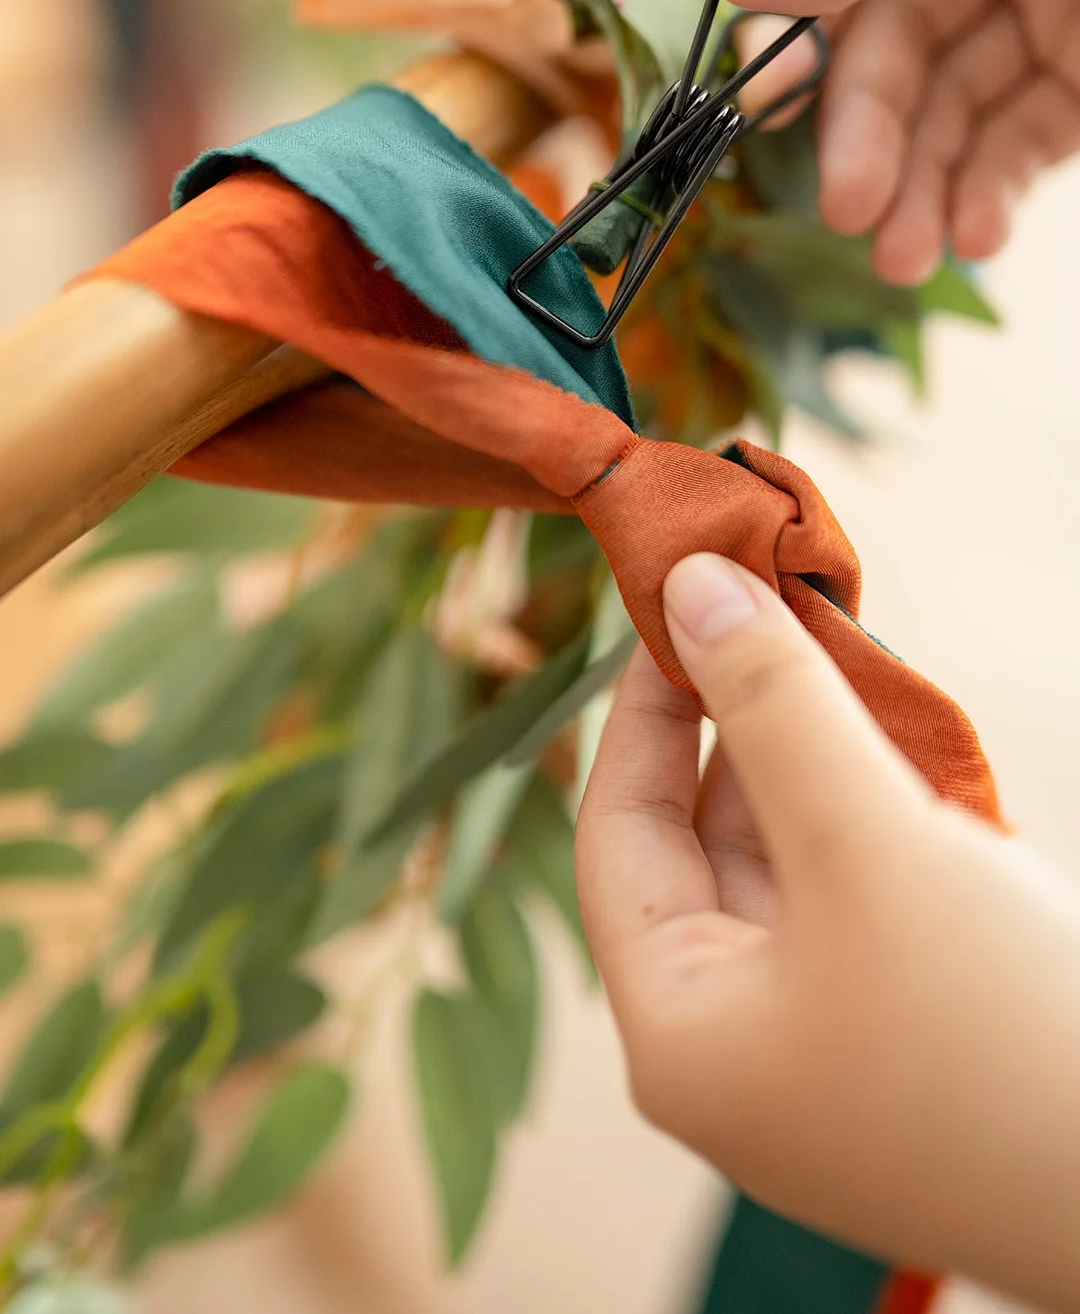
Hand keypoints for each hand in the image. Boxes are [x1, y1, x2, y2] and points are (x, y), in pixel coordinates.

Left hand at [577, 553, 1079, 1311]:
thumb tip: (688, 584)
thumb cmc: (997, 1029)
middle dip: (736, 725)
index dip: (643, 708)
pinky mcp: (895, 1045)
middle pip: (701, 848)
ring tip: (834, 657)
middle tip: (767, 609)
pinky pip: (850, 903)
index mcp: (677, 1031)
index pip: (616, 832)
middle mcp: (730, 1051)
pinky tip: (896, 751)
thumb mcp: (867, 842)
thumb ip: (771, 707)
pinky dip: (862, 820)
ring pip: (784, 868)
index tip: (680, 600)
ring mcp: (815, 1056)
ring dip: (806, 763)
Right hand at [707, 0, 1079, 284]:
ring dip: (928, 179)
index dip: (804, 27)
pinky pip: (1027, 135)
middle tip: (858, 217)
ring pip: (961, 100)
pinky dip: (994, 186)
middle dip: (877, 132)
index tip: (769, 117)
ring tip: (911, 254)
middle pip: (902, 36)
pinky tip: (976, 230)